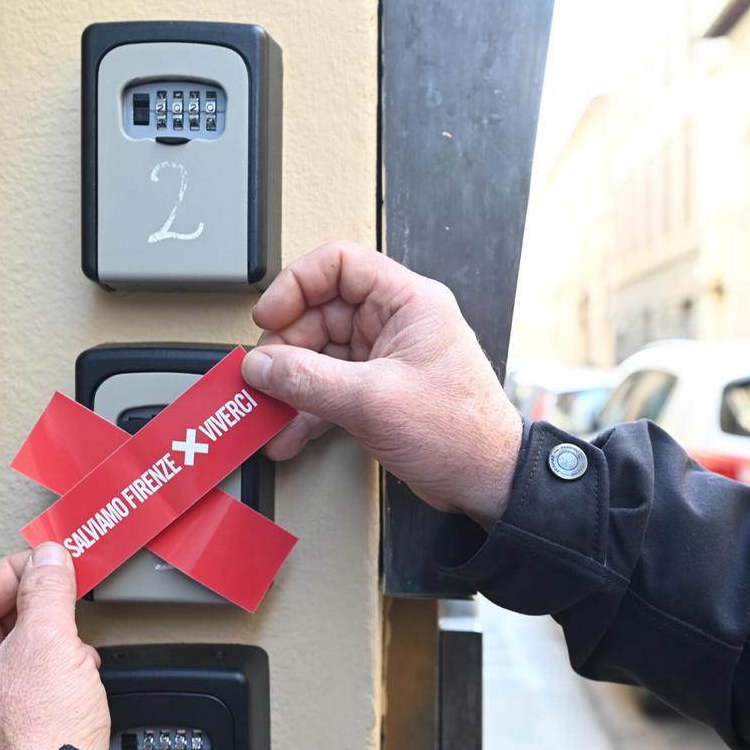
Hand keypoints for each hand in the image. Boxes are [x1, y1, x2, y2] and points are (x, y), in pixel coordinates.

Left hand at [0, 543, 108, 749]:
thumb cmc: (34, 739)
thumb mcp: (49, 643)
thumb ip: (47, 591)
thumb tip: (48, 559)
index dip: (14, 571)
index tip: (49, 565)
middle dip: (38, 610)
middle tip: (66, 600)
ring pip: (15, 656)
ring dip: (52, 644)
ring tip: (75, 650)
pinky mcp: (6, 735)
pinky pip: (28, 687)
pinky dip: (56, 675)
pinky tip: (78, 681)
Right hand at [242, 241, 521, 527]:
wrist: (487, 483)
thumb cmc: (461, 434)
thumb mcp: (373, 401)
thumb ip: (308, 380)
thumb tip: (261, 365)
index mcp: (408, 303)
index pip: (340, 265)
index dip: (297, 285)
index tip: (268, 318)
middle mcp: (396, 324)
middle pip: (320, 314)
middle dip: (286, 348)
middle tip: (263, 378)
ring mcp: (386, 359)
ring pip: (319, 355)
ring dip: (290, 386)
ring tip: (268, 411)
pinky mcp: (378, 393)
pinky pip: (328, 389)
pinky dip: (305, 411)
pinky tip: (287, 434)